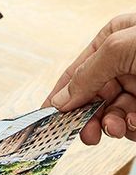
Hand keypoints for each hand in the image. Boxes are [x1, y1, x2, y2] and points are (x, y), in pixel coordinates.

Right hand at [46, 13, 135, 143]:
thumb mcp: (121, 48)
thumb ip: (87, 73)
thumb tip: (61, 98)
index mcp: (114, 41)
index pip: (77, 72)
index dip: (61, 94)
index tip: (47, 118)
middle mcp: (126, 64)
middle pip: (93, 97)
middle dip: (88, 116)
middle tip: (85, 133)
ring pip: (113, 114)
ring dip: (112, 124)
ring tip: (117, 127)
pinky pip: (135, 124)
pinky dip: (133, 128)